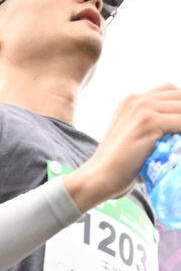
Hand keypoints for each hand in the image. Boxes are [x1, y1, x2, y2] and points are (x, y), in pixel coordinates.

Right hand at [66, 84, 180, 208]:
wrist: (98, 178)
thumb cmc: (117, 168)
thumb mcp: (133, 139)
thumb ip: (152, 131)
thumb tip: (174, 138)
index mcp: (132, 101)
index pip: (171, 92)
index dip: (180, 107)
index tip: (179, 125)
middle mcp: (137, 99)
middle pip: (178, 95)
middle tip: (180, 134)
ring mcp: (142, 108)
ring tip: (179, 140)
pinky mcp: (148, 121)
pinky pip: (180, 121)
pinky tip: (180, 144)